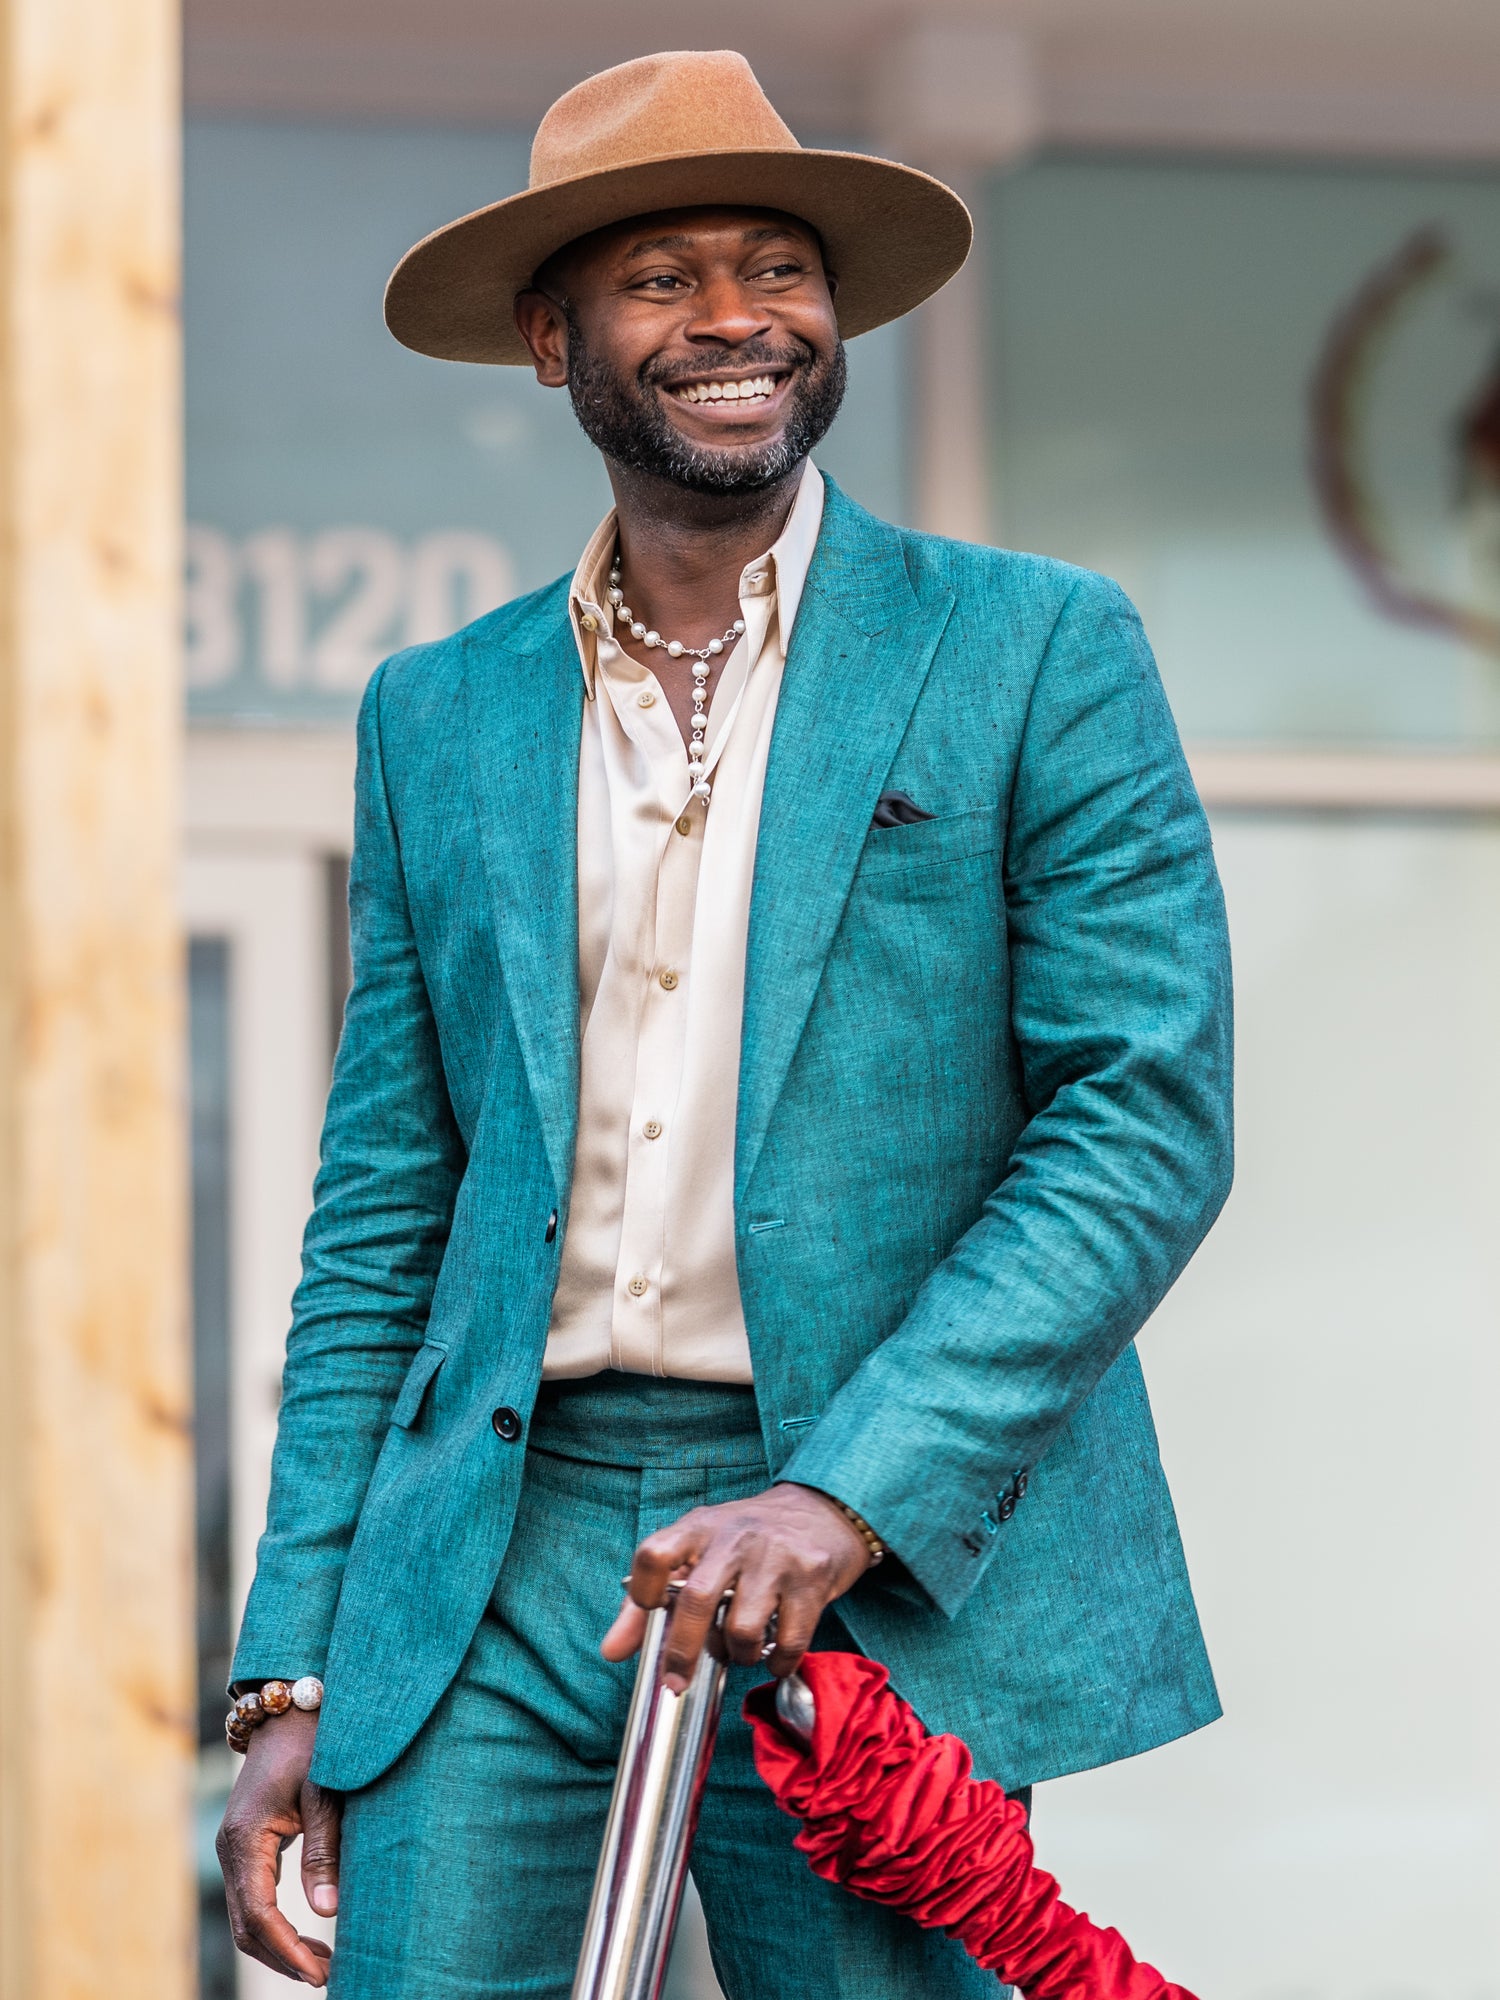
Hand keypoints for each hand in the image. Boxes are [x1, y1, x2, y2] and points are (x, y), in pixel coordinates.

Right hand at [217, 1706, 339, 1985]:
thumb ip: (324, 1851)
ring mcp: (236, 1848)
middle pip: (247, 1925)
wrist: (292, 1707)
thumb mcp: (324, 1794)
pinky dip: (276, 1923)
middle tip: (326, 1975)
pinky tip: (307, 1933)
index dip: (287, 1949)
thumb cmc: (313, 1744)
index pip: (258, 1914)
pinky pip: (255, 1897)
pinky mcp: (248, 1845)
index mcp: (245, 1839)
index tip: (319, 1972)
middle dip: (283, 1956)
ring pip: (247, 1915)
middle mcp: (232, 1849)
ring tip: (321, 1963)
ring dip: (279, 1944)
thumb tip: (327, 1911)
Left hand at [601, 1482, 870, 1691]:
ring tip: (741, 1648)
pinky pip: (790, 1642)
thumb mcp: (696, 1552)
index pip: (655, 1553)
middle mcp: (736, 1536)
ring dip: (738, 1655)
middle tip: (676, 1682)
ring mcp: (777, 1556)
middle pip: (696, 1599)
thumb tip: (611, 1652)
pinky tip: (775, 1655)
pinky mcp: (812, 1578)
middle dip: (681, 1652)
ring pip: (743, 1628)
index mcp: (699, 1526)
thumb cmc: (745, 1540)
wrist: (820, 1512)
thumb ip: (647, 1600)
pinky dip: (777, 1663)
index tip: (651, 1613)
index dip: (642, 1592)